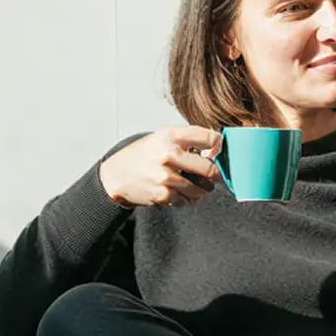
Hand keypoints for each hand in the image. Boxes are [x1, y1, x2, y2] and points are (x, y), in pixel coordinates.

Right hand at [100, 126, 223, 206]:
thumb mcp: (161, 138)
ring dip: (202, 190)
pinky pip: (186, 200)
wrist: (116, 175)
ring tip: (196, 186)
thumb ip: (187, 141)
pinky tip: (180, 192)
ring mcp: (165, 176)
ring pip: (200, 189)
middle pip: (209, 168)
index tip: (220, 152)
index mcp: (170, 135)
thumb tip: (215, 151)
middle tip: (213, 175)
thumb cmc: (142, 155)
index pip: (209, 138)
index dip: (219, 146)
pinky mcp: (162, 194)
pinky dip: (187, 199)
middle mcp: (168, 154)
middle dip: (215, 174)